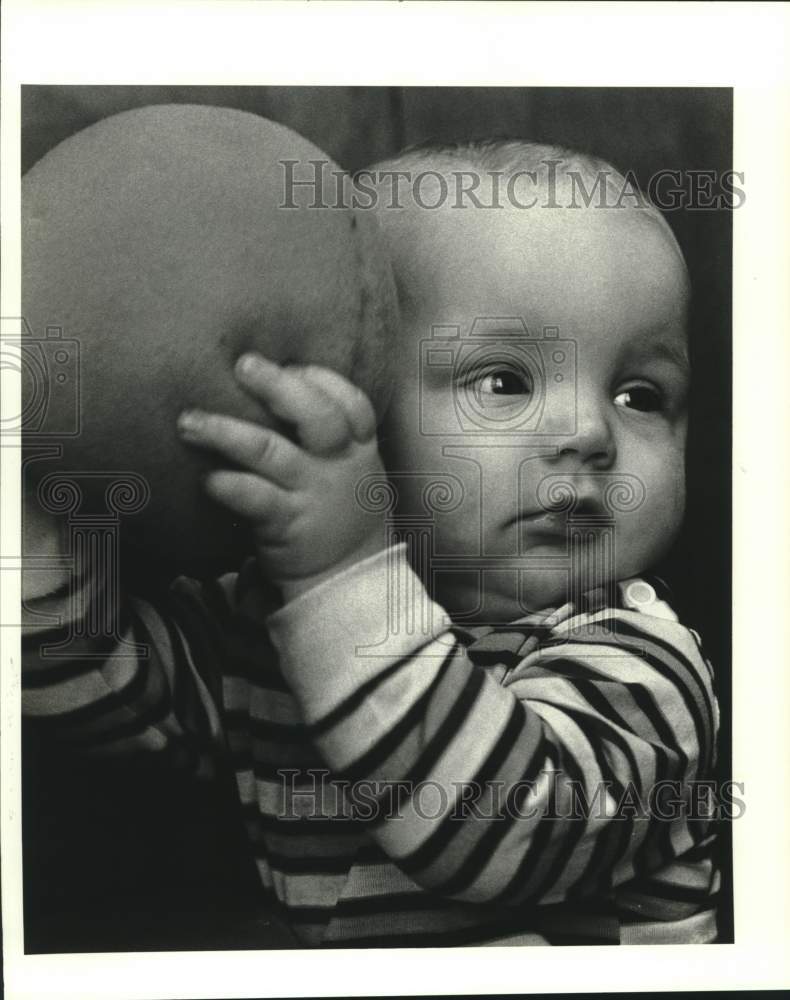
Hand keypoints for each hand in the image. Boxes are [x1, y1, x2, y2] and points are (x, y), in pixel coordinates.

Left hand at [177, 354, 387, 599]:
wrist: (348, 578)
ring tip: (190, 421)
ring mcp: (313, 495)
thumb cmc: (339, 512)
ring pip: (271, 452)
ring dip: (227, 432)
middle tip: (242, 365)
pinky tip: (208, 479)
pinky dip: (230, 486)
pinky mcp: (288, 525)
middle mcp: (338, 466)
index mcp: (358, 448)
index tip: (290, 365)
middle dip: (277, 386)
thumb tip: (281, 386)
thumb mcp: (353, 470)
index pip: (350, 402)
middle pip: (316, 416)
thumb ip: (329, 435)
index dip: (320, 378)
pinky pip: (256, 499)